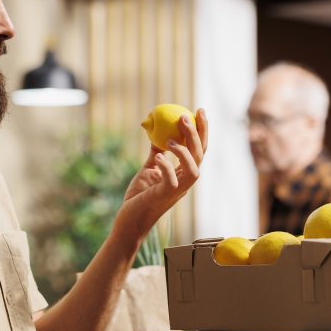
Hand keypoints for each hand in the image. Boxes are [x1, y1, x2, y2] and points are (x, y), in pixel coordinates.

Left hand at [114, 109, 207, 241]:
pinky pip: (172, 181)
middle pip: (200, 157)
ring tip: (171, 140)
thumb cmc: (138, 196)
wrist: (128, 220)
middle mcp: (185, 183)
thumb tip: (157, 131)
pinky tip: (158, 157)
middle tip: (185, 116)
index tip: (198, 110)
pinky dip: (167, 167)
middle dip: (196, 135)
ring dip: (185, 152)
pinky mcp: (164, 197)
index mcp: (183, 175)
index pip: (199, 150)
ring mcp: (176, 192)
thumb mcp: (149, 169)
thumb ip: (157, 153)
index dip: (202, 130)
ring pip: (194, 171)